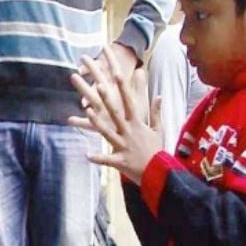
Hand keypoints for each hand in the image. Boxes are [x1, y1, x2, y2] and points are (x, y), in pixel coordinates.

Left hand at [68, 45, 162, 184]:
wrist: (159, 173)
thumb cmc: (156, 150)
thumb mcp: (158, 129)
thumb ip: (156, 112)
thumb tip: (159, 96)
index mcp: (137, 124)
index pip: (130, 102)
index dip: (124, 88)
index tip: (118, 73)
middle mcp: (129, 132)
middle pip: (117, 113)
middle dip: (108, 99)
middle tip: (98, 85)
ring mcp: (124, 146)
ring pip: (109, 132)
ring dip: (98, 122)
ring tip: (88, 112)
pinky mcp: (120, 161)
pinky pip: (107, 159)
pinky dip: (97, 157)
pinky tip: (86, 154)